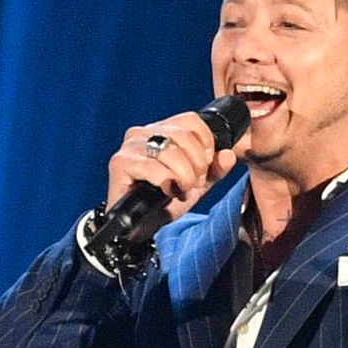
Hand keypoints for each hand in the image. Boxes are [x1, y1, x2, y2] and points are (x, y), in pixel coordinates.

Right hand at [103, 110, 224, 222]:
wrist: (140, 228)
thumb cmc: (164, 202)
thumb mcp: (198, 184)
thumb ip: (216, 169)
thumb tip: (228, 155)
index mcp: (161, 130)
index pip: (190, 120)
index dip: (205, 143)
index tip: (206, 166)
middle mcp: (143, 132)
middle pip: (183, 135)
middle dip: (197, 164)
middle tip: (194, 183)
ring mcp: (130, 146)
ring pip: (170, 152)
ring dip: (183, 176)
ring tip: (181, 190)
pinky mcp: (120, 163)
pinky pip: (152, 167)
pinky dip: (166, 181)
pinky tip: (167, 192)